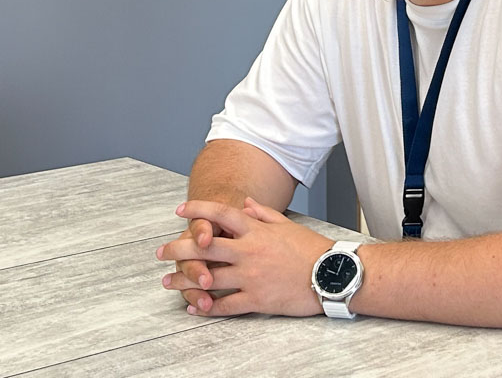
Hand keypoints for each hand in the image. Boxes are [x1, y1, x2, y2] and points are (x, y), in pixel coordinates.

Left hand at [157, 198, 332, 316]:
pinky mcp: (256, 299)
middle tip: (161, 251)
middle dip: (178, 248)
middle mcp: (249, 252)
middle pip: (204, 247)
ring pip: (208, 278)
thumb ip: (263, 213)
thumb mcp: (287, 225)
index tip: (180, 210)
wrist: (331, 275)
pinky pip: (224, 305)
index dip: (198, 210)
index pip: (222, 214)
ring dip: (184, 280)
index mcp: (257, 231)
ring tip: (168, 282)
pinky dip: (206, 308)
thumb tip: (245, 202)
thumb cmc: (311, 249)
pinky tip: (193, 308)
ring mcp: (251, 277)